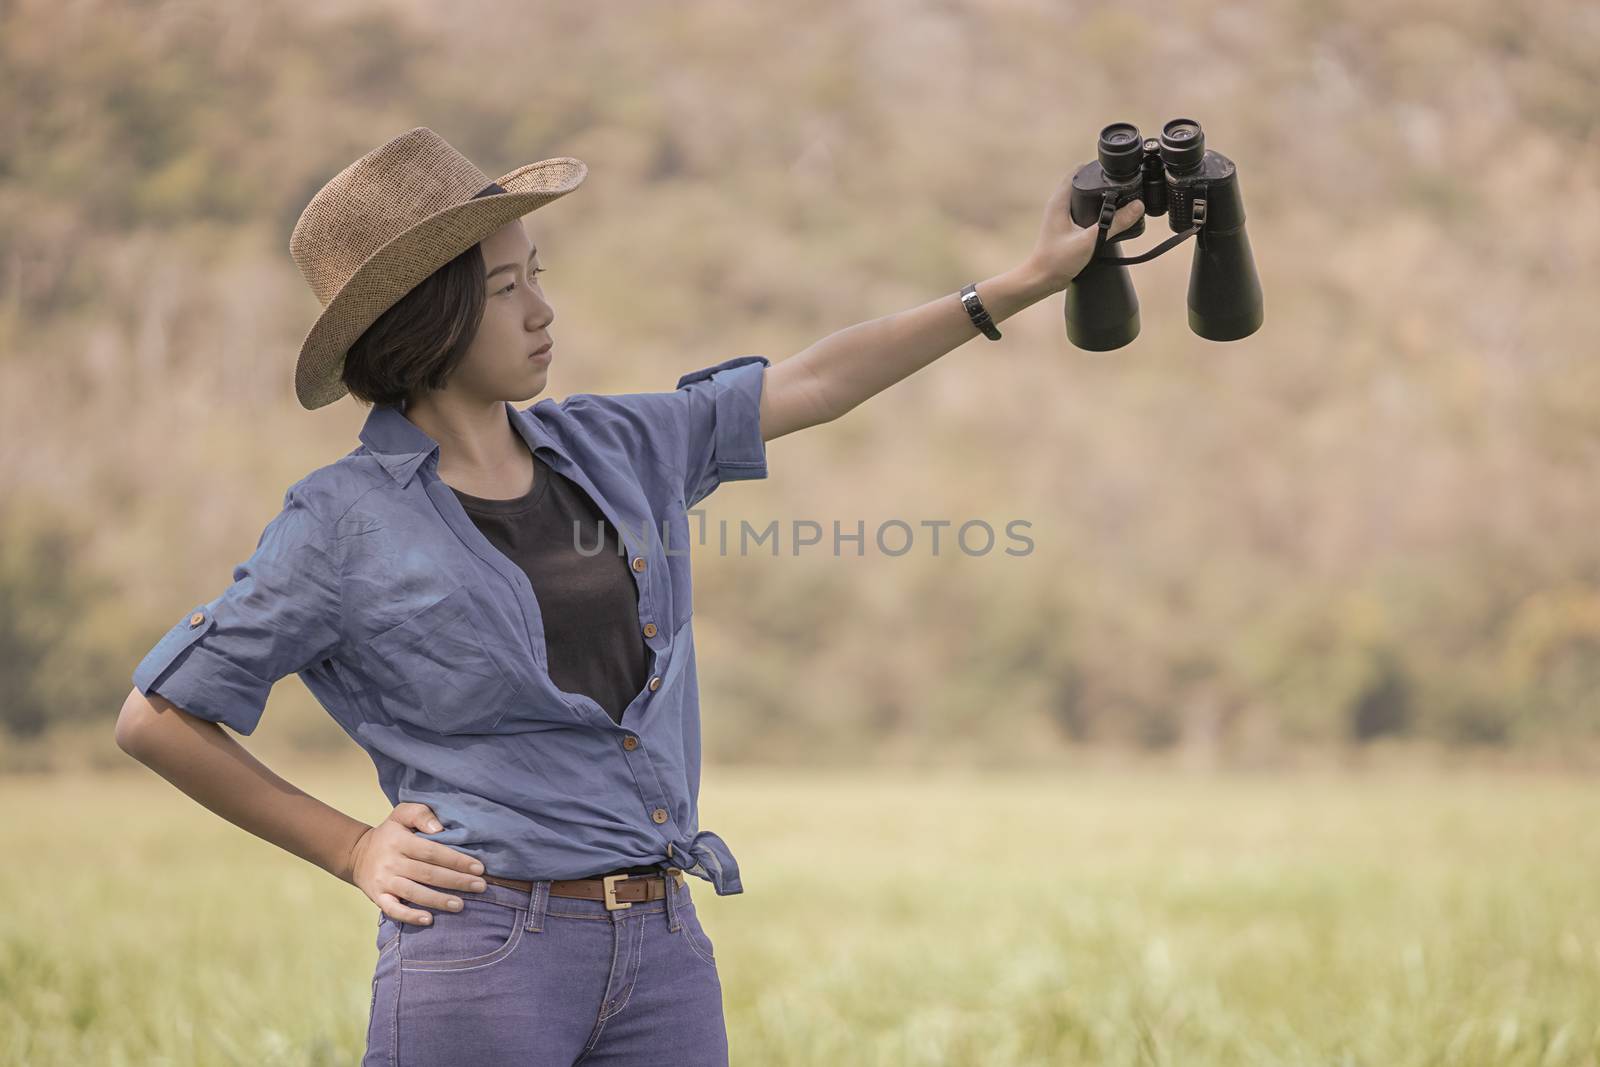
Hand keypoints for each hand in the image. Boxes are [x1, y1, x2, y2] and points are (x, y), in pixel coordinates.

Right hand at [348, 802, 487, 925]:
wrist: (356, 853)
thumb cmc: (390, 833)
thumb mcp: (402, 814)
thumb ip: (421, 814)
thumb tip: (439, 829)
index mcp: (400, 841)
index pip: (432, 852)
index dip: (456, 860)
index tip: (479, 868)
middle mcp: (391, 862)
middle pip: (428, 873)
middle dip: (456, 881)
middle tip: (480, 887)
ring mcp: (384, 881)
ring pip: (414, 893)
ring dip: (439, 900)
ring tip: (461, 905)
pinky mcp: (377, 897)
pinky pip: (393, 910)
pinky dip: (410, 917)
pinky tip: (429, 920)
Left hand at [1024, 173, 1145, 293]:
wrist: (1042, 280)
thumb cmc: (1057, 261)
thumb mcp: (1090, 240)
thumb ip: (1115, 223)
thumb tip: (1136, 206)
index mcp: (1060, 201)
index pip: (1078, 172)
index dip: (1096, 168)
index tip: (1114, 171)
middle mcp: (1059, 204)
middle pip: (1083, 183)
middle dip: (1101, 183)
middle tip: (1122, 184)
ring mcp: (1061, 216)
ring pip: (1083, 198)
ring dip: (1098, 198)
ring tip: (1119, 199)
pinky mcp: (1065, 227)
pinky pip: (1082, 211)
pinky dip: (1095, 211)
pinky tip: (1107, 219)